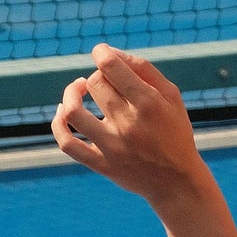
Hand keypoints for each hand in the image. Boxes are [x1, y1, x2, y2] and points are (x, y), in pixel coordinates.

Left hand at [52, 44, 205, 207]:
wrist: (177, 183)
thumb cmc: (174, 132)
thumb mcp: (171, 97)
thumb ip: (144, 70)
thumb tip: (112, 53)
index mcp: (149, 104)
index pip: (110, 66)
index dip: (101, 52)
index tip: (103, 54)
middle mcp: (129, 124)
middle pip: (94, 84)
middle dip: (98, 77)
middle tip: (109, 84)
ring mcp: (113, 147)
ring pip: (74, 111)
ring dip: (71, 94)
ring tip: (78, 90)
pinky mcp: (102, 165)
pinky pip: (67, 144)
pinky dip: (58, 124)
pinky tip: (63, 113)